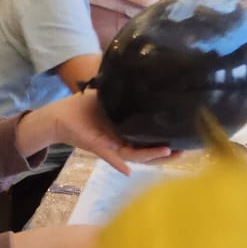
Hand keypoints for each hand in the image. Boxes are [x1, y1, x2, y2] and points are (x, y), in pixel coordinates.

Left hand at [18, 89, 170, 175]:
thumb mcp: (111, 97)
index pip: (150, 139)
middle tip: (185, 151)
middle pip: (147, 151)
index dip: (167, 140)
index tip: (186, 138)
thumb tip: (144, 77)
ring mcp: (110, 146)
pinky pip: (110, 156)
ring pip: (134, 154)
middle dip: (166, 153)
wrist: (60, 116)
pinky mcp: (97, 146)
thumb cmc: (85, 107)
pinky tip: (129, 170)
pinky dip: (118, 163)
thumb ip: (126, 93)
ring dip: (151, 155)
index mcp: (126, 132)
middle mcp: (121, 142)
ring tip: (169, 151)